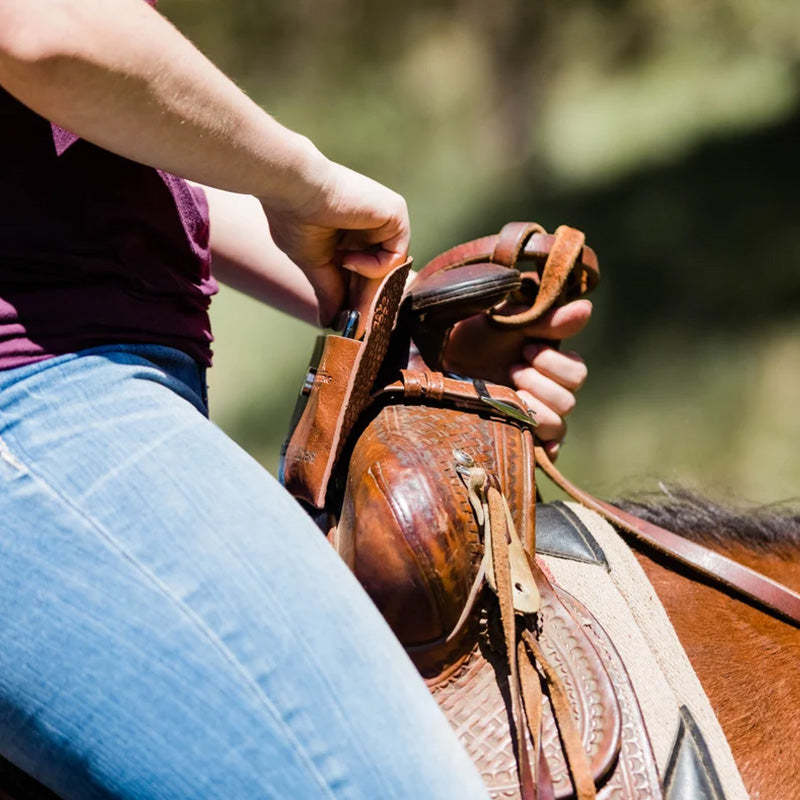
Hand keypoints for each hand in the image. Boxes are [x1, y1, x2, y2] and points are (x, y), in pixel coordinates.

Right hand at [261, 155, 408, 325]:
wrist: (295, 189)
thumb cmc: (294, 217)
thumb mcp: (314, 263)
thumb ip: (329, 290)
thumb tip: (329, 322)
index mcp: (352, 234)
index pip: (365, 273)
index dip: (358, 298)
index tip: (350, 322)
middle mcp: (372, 226)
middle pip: (381, 274)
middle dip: (368, 301)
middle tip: (357, 326)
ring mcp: (386, 219)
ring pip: (390, 270)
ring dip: (370, 288)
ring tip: (348, 295)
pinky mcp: (395, 213)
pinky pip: (396, 256)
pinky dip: (374, 266)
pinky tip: (348, 259)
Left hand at [443, 299, 590, 456]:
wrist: (435, 363)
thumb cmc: (470, 339)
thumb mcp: (507, 322)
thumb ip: (546, 320)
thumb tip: (587, 309)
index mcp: (549, 367)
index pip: (577, 374)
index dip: (554, 363)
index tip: (525, 349)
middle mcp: (545, 395)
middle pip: (569, 401)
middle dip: (540, 383)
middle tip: (512, 369)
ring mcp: (532, 421)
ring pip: (558, 426)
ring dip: (534, 408)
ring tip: (508, 394)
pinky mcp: (518, 441)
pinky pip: (547, 453)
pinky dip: (542, 445)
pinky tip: (526, 433)